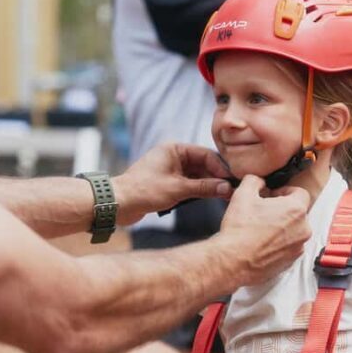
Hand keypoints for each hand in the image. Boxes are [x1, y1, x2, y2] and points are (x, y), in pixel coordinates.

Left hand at [113, 143, 232, 224]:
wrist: (118, 203)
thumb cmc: (144, 191)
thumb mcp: (178, 189)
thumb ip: (204, 188)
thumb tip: (227, 188)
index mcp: (174, 148)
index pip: (205, 155)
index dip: (220, 168)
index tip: (233, 180)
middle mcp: (173, 156)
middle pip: (203, 165)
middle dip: (216, 177)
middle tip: (232, 190)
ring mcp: (170, 169)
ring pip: (197, 175)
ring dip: (209, 185)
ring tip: (224, 196)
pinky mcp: (167, 182)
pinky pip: (189, 184)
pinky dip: (199, 190)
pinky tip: (210, 198)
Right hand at [218, 175, 310, 284]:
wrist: (233, 262)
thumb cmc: (240, 230)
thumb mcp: (243, 194)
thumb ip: (254, 180)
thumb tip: (258, 181)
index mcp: (296, 210)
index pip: (300, 192)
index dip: (284, 191)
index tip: (272, 196)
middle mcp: (303, 229)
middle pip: (297, 212)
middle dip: (282, 210)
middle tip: (263, 212)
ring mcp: (298, 247)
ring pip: (293, 231)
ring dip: (281, 227)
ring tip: (261, 229)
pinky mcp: (290, 262)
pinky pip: (288, 247)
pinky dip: (278, 244)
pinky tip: (261, 243)